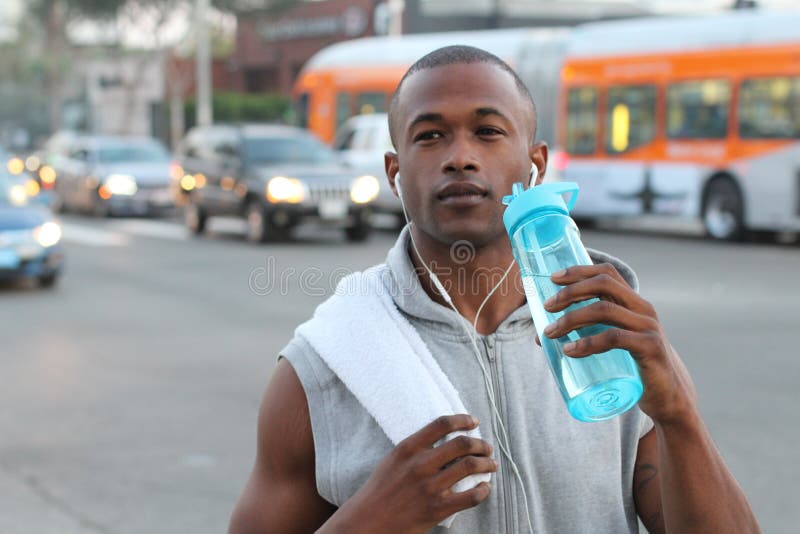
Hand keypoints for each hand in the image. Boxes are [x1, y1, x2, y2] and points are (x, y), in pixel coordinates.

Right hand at [330, 414, 495, 533]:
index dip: (463, 420)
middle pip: (462, 443)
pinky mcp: (437, 509)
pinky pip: (471, 496)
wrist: (367, 522)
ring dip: (487, 464)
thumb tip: (444, 439)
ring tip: (491, 465)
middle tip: (487, 447)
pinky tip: (485, 488)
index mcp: (408, 448)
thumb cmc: (380, 491)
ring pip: (470, 466)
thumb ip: (415, 449)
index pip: (442, 423)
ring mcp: (429, 487)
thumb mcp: (393, 460)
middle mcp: (420, 464)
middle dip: (481, 443)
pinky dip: (484, 490)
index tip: (474, 422)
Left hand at [540, 264, 697, 423]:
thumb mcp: (612, 343)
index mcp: (633, 303)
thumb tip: (540, 335)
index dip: (579, 271)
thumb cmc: (634, 366)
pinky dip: (588, 343)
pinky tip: (569, 351)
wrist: (668, 396)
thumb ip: (585, 333)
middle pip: (603, 285)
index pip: (607, 274)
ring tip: (549, 333)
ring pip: (604, 310)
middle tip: (547, 307)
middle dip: (571, 292)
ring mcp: (648, 328)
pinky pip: (614, 338)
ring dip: (572, 318)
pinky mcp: (649, 349)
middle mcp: (642, 309)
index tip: (553, 278)